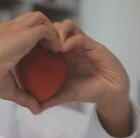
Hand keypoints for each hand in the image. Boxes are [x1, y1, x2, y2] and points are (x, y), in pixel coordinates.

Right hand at [0, 12, 60, 113]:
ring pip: (41, 18)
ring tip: (56, 48)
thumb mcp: (11, 90)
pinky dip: (53, 36)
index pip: (26, 29)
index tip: (47, 53)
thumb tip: (36, 110)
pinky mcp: (24, 32)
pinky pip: (45, 28)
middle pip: (35, 19)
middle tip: (54, 48)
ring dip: (52, 31)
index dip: (38, 38)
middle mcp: (11, 29)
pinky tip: (57, 50)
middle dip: (47, 29)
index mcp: (6, 38)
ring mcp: (17, 28)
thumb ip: (25, 97)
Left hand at [41, 20, 131, 137]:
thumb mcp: (66, 95)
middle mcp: (70, 48)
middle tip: (41, 45)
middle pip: (54, 28)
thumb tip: (34, 110)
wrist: (109, 92)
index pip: (46, 39)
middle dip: (45, 33)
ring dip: (57, 32)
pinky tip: (64, 49)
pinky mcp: (92, 45)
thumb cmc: (89, 90)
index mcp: (61, 56)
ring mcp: (81, 45)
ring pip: (66, 26)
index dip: (37, 40)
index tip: (29, 50)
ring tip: (53, 47)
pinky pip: (79, 36)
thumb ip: (50, 99)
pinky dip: (70, 39)